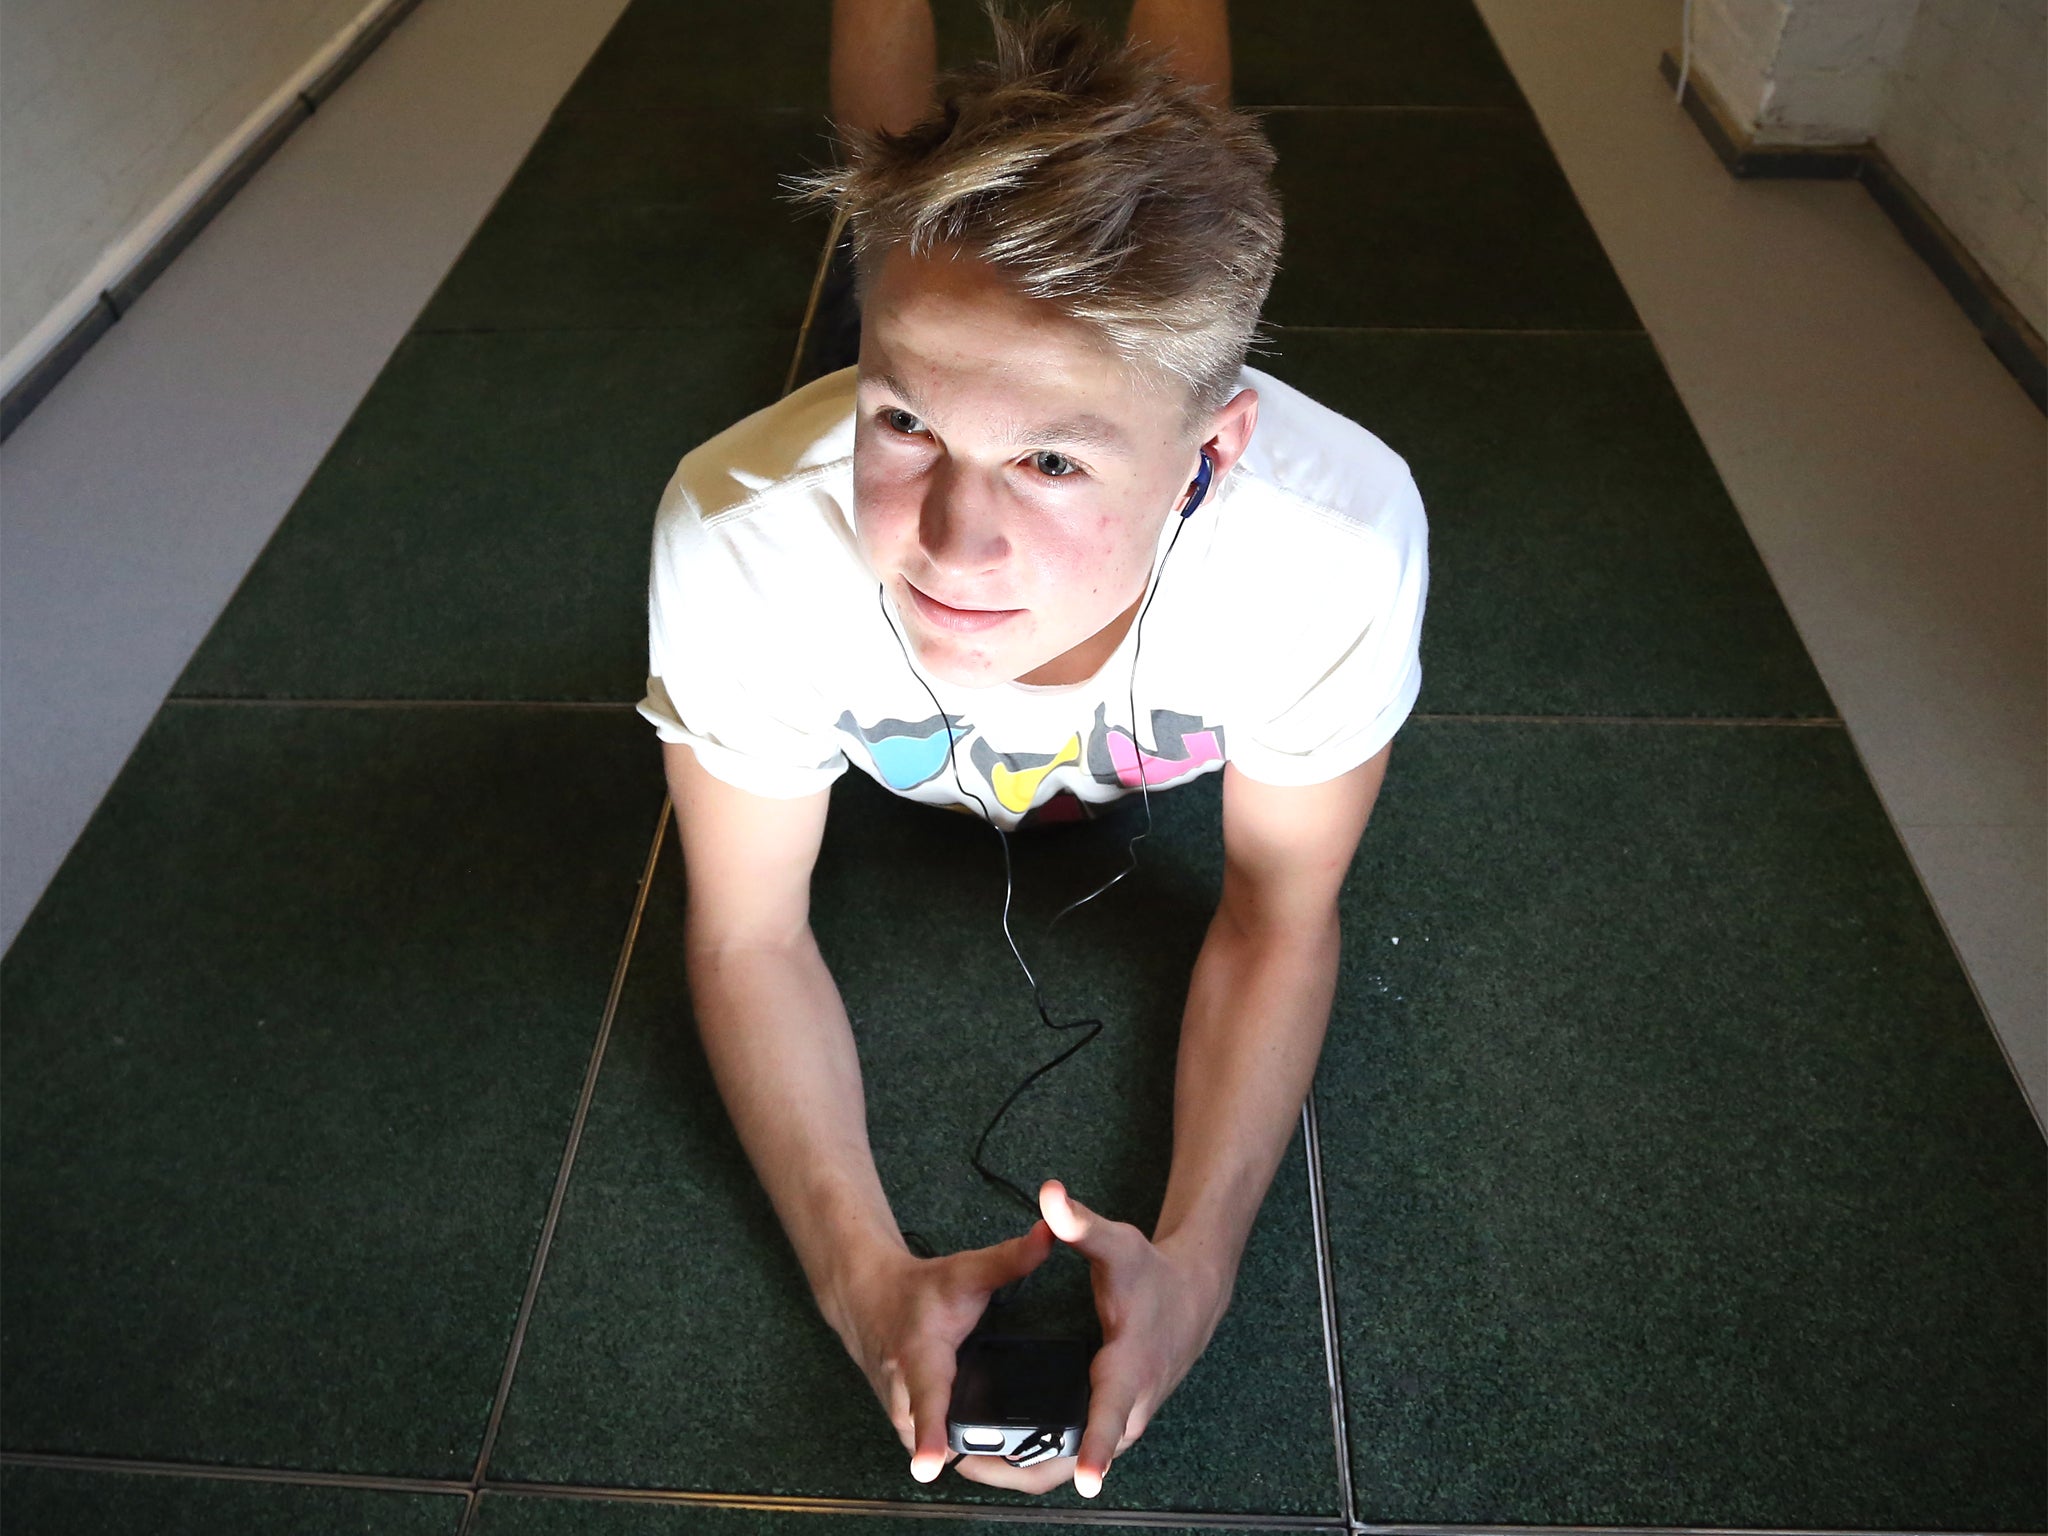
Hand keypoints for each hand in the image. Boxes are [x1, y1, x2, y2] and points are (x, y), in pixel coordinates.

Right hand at [825, 1220, 1056, 1483]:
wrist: (869, 1302)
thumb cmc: (921, 1290)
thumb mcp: (965, 1271)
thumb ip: (1010, 1258)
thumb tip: (1051, 1232)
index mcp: (919, 1357)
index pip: (926, 1398)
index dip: (929, 1433)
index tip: (929, 1465)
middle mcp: (906, 1397)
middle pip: (940, 1443)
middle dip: (986, 1461)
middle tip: (1042, 1470)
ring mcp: (905, 1418)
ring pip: (946, 1455)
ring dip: (987, 1465)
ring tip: (1044, 1470)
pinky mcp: (911, 1429)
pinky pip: (946, 1452)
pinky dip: (977, 1458)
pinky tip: (1018, 1459)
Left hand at [950, 1178, 1234, 1497]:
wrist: (1193, 1298)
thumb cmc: (1151, 1274)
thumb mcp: (1118, 1244)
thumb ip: (1080, 1224)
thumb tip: (1049, 1193)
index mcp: (1129, 1366)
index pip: (1112, 1411)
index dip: (1097, 1444)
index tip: (1087, 1477)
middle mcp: (1130, 1405)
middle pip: (1080, 1457)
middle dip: (1028, 1468)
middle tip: (968, 1467)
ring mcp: (1125, 1422)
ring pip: (1074, 1464)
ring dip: (1027, 1470)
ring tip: (970, 1467)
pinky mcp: (1117, 1425)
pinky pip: (1075, 1454)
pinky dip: (1042, 1460)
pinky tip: (1002, 1456)